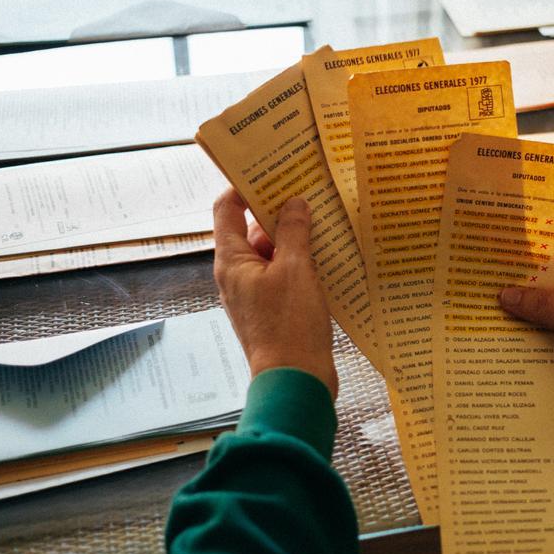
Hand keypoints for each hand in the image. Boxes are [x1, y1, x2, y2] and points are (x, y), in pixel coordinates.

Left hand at [212, 189, 337, 397]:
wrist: (295, 381)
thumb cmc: (291, 326)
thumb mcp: (297, 269)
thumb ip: (294, 231)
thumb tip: (294, 203)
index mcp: (231, 261)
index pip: (227, 208)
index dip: (245, 186)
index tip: (271, 171)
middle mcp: (236, 275)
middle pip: (251, 230)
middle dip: (278, 212)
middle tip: (308, 193)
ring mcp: (252, 294)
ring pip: (271, 254)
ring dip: (293, 240)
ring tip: (323, 224)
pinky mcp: (270, 311)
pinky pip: (282, 277)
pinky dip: (299, 265)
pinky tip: (326, 259)